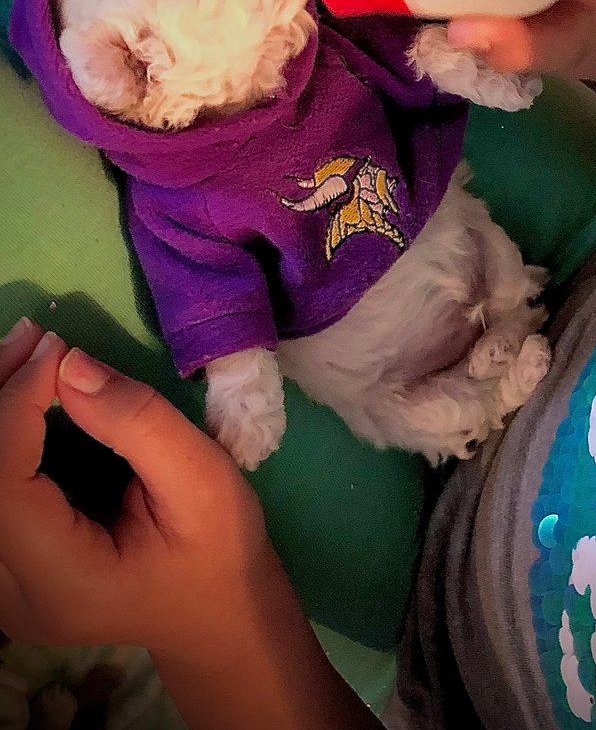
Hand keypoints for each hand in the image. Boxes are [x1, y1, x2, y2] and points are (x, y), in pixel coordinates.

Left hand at [0, 318, 272, 657]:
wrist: (216, 612)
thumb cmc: (220, 548)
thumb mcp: (202, 479)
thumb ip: (138, 422)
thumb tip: (70, 365)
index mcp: (59, 580)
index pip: (2, 485)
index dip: (14, 407)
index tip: (57, 350)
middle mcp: (8, 591)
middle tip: (35, 337)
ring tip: (31, 353)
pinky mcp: (4, 558)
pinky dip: (3, 429)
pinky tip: (27, 389)